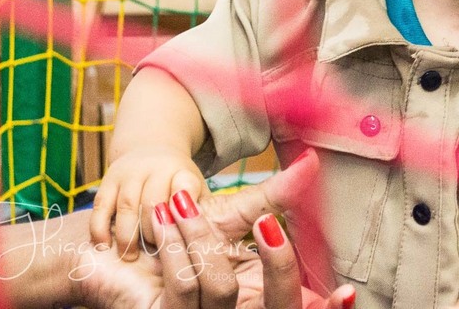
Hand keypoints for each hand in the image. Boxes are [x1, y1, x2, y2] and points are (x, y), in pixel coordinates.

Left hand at [78, 149, 356, 308]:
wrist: (109, 255)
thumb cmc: (178, 238)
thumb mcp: (229, 217)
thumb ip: (272, 197)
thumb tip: (311, 163)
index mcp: (257, 297)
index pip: (299, 307)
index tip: (349, 293)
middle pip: (279, 306)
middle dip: (280, 266)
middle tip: (269, 225)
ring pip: (219, 289)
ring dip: (203, 240)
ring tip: (179, 203)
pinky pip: (181, 288)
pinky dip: (176, 249)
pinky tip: (163, 219)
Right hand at [91, 144, 208, 259]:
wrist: (149, 148)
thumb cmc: (177, 183)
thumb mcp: (197, 191)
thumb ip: (204, 214)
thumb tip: (214, 246)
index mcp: (181, 171)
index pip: (184, 190)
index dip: (183, 211)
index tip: (182, 235)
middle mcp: (155, 167)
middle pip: (153, 202)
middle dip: (154, 232)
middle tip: (155, 257)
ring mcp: (130, 172)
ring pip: (127, 205)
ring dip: (128, 234)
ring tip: (130, 258)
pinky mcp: (108, 180)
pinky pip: (101, 206)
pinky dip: (100, 228)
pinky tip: (104, 247)